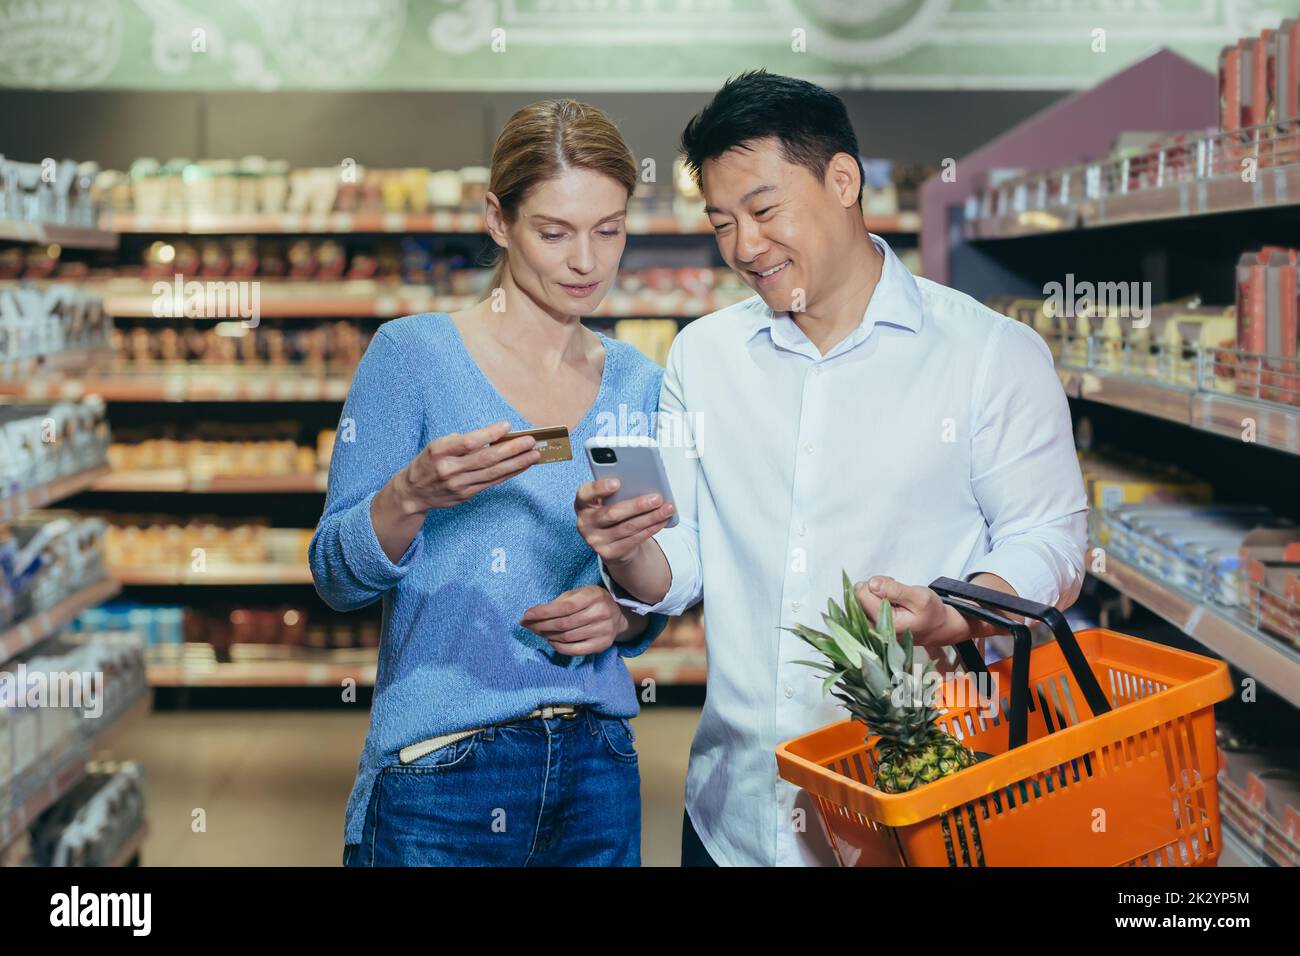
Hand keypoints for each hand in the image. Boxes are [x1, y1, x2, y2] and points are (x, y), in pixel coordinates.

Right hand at [395, 420, 539, 511]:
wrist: (412, 493)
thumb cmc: (428, 462)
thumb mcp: (437, 446)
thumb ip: (462, 442)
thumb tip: (497, 437)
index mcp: (439, 451)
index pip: (468, 442)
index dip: (490, 434)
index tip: (508, 425)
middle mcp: (448, 469)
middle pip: (486, 459)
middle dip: (512, 450)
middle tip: (531, 441)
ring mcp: (458, 485)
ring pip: (493, 473)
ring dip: (517, 463)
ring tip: (534, 455)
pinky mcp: (466, 496)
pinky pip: (492, 483)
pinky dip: (509, 473)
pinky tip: (522, 466)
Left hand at [519, 585, 627, 656]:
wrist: (618, 615)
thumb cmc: (591, 602)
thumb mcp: (578, 594)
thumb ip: (558, 602)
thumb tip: (532, 616)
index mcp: (593, 595)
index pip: (564, 607)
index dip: (543, 612)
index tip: (526, 615)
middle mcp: (600, 613)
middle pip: (563, 624)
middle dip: (541, 625)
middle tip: (527, 626)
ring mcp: (603, 630)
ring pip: (567, 637)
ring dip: (548, 636)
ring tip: (538, 632)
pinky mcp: (602, 644)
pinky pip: (575, 650)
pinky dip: (559, 647)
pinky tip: (551, 641)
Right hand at [574, 478, 674, 565]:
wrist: (609, 541)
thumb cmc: (611, 510)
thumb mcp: (607, 500)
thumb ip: (617, 492)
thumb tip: (644, 484)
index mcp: (582, 504)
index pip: (585, 493)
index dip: (600, 488)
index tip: (618, 482)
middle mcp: (585, 523)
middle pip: (612, 513)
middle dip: (637, 505)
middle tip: (657, 498)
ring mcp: (596, 540)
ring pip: (628, 527)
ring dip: (651, 517)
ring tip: (667, 509)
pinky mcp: (609, 553)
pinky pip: (634, 539)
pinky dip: (651, 528)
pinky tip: (662, 521)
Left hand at [851, 575, 974, 647]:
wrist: (937, 627)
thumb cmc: (930, 612)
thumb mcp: (919, 597)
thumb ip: (895, 590)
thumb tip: (872, 584)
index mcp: (885, 625)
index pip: (862, 593)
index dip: (878, 583)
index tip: (893, 586)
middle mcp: (874, 630)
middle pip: (858, 596)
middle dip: (874, 587)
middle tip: (895, 592)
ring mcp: (871, 629)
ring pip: (859, 600)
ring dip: (875, 593)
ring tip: (894, 598)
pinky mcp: (871, 627)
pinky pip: (863, 606)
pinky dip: (875, 599)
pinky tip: (889, 602)